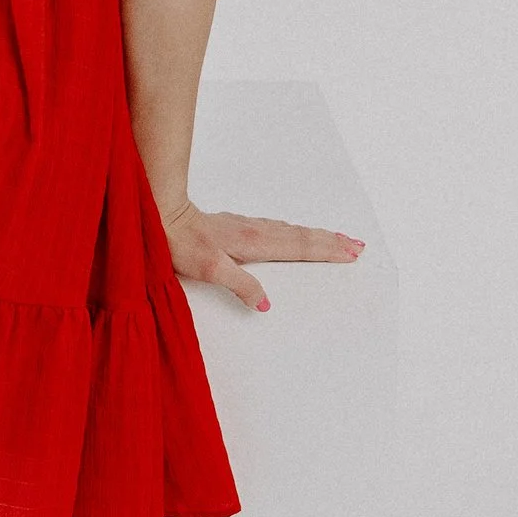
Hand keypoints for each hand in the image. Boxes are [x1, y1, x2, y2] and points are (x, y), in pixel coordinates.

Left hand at [164, 205, 364, 313]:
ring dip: (316, 236)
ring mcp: (245, 226)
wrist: (160, 212)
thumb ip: (240, 285)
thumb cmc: (180, 242)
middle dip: (331, 242)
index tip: (352, 253)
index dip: (327, 251)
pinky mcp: (235, 226)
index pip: (300, 248)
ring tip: (336, 239)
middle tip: (358, 246)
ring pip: (290, 231)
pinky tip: (293, 235)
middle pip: (302, 237)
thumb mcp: (210, 269)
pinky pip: (276, 229)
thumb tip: (266, 304)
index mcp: (254, 242)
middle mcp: (254, 231)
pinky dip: (294, 232)